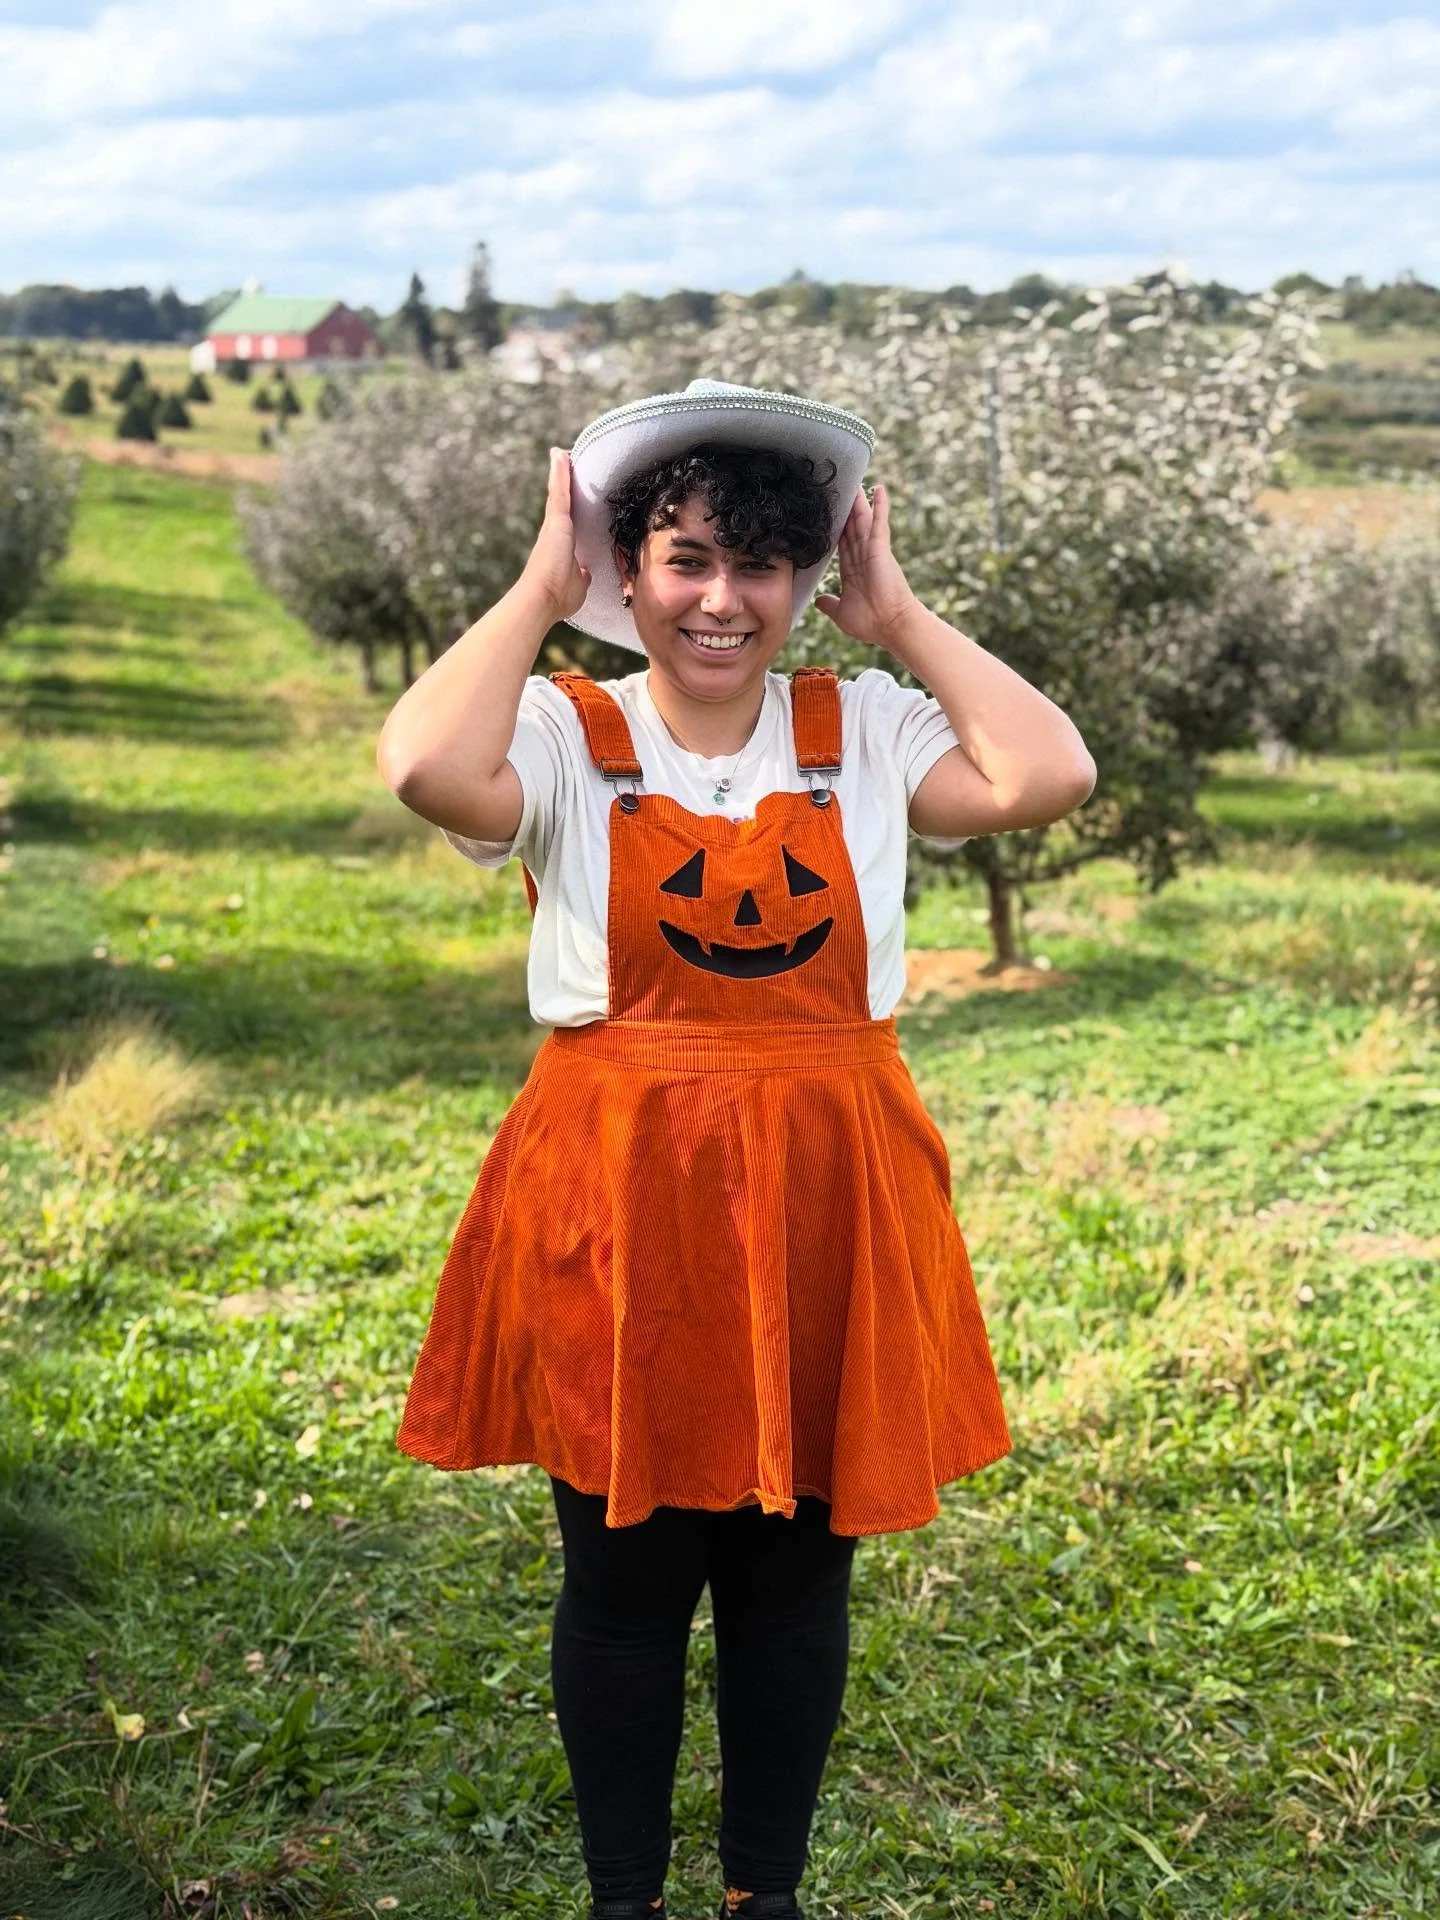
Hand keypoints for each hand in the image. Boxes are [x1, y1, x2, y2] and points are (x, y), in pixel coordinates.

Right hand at [522, 449, 590, 620]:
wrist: (541, 599)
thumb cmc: (558, 597)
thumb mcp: (578, 585)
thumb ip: (582, 576)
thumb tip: (586, 574)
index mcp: (561, 546)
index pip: (568, 520)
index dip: (571, 507)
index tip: (573, 494)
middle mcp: (554, 532)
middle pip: (562, 501)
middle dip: (564, 483)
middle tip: (566, 462)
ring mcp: (553, 525)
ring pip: (560, 492)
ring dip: (561, 472)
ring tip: (562, 452)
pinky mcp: (556, 521)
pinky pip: (560, 491)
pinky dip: (560, 473)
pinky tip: (560, 454)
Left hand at [814, 483, 917, 650]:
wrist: (891, 626)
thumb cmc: (871, 624)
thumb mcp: (842, 614)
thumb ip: (830, 604)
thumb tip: (819, 600)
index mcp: (852, 570)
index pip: (840, 543)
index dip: (834, 528)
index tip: (829, 514)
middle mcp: (862, 557)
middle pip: (850, 527)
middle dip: (845, 509)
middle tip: (839, 489)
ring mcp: (872, 551)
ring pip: (862, 521)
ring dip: (858, 502)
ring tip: (854, 481)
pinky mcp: (881, 549)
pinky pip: (879, 523)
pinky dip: (880, 506)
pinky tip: (879, 488)